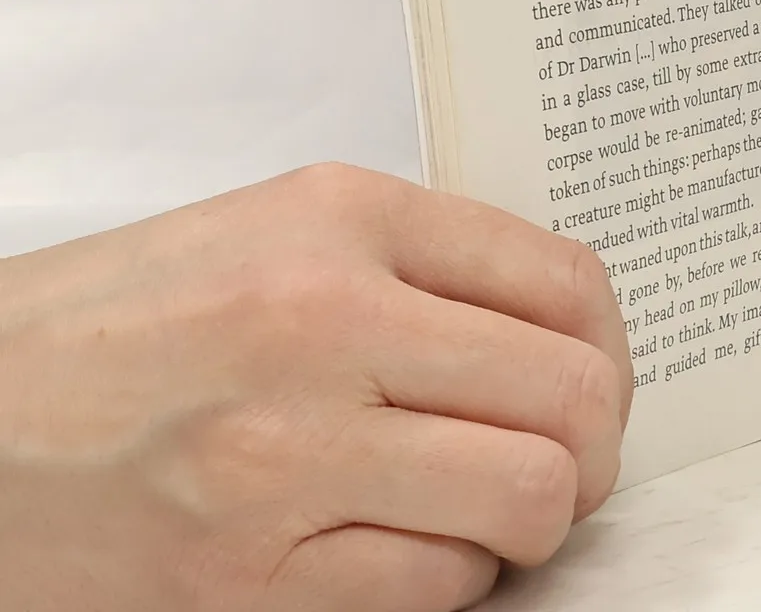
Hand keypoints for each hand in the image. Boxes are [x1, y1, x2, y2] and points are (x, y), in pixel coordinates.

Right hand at [0, 165, 631, 611]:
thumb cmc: (116, 324)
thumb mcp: (273, 228)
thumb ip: (418, 258)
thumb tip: (559, 324)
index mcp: (340, 219)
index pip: (564, 279)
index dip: (611, 344)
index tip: (597, 375)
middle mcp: (322, 323)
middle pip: (571, 396)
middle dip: (596, 440)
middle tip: (571, 455)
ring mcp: (283, 459)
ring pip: (526, 502)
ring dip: (532, 518)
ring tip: (493, 506)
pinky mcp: (241, 584)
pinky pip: (433, 592)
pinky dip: (451, 579)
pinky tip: (410, 547)